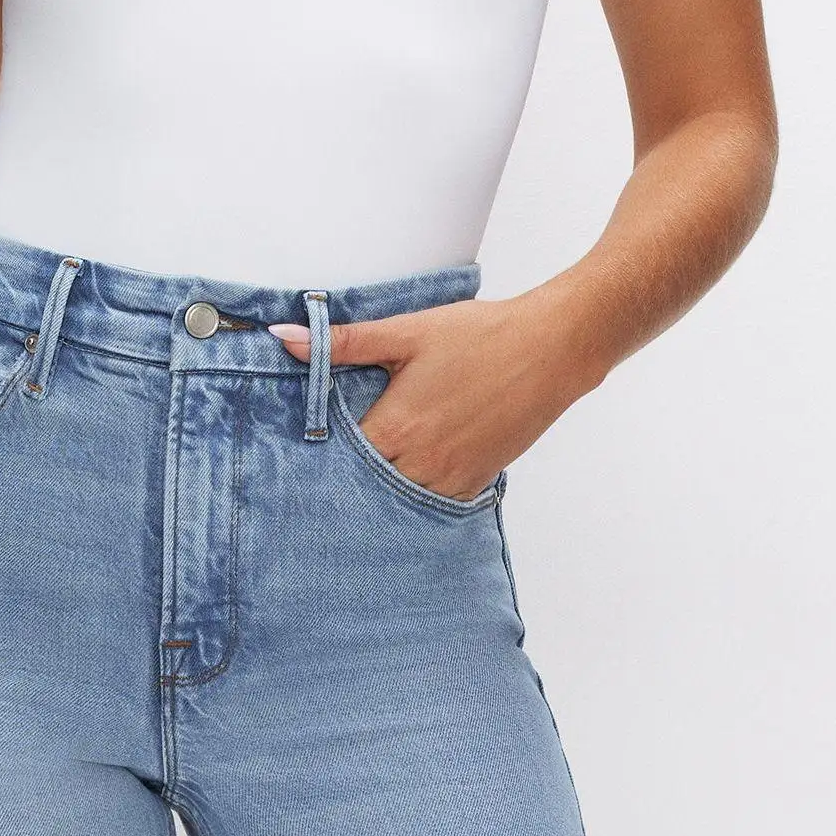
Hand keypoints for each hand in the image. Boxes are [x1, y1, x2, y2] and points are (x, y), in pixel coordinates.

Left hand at [270, 290, 601, 504]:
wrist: (552, 349)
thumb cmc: (481, 335)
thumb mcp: (407, 331)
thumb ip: (343, 342)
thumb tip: (283, 340)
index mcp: (395, 427)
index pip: (336, 460)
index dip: (318, 457)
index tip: (302, 452)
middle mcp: (419, 463)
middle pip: (364, 487)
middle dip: (345, 479)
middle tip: (320, 476)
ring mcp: (450, 478)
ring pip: (398, 502)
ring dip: (380, 491)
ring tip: (364, 478)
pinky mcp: (475, 482)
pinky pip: (433, 505)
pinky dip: (416, 496)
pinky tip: (407, 479)